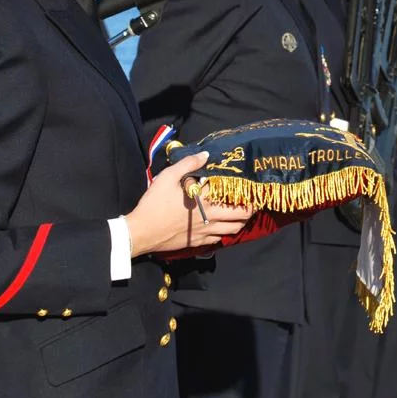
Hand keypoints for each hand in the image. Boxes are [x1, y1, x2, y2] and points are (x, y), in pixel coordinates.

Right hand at [125, 152, 253, 256]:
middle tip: (254, 204)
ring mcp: (204, 232)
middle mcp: (209, 218)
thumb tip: (206, 154)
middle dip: (250, 211)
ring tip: (243, 216)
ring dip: (241, 223)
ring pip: (232, 230)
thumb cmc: (154, 203)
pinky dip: (226, 233)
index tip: (255, 191)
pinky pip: (219, 239)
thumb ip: (188, 164)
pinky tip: (224, 227)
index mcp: (205, 201)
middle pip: (239, 217)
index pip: (233, 198)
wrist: (140, 232)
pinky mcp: (197, 243)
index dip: (247, 195)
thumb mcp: (167, 177)